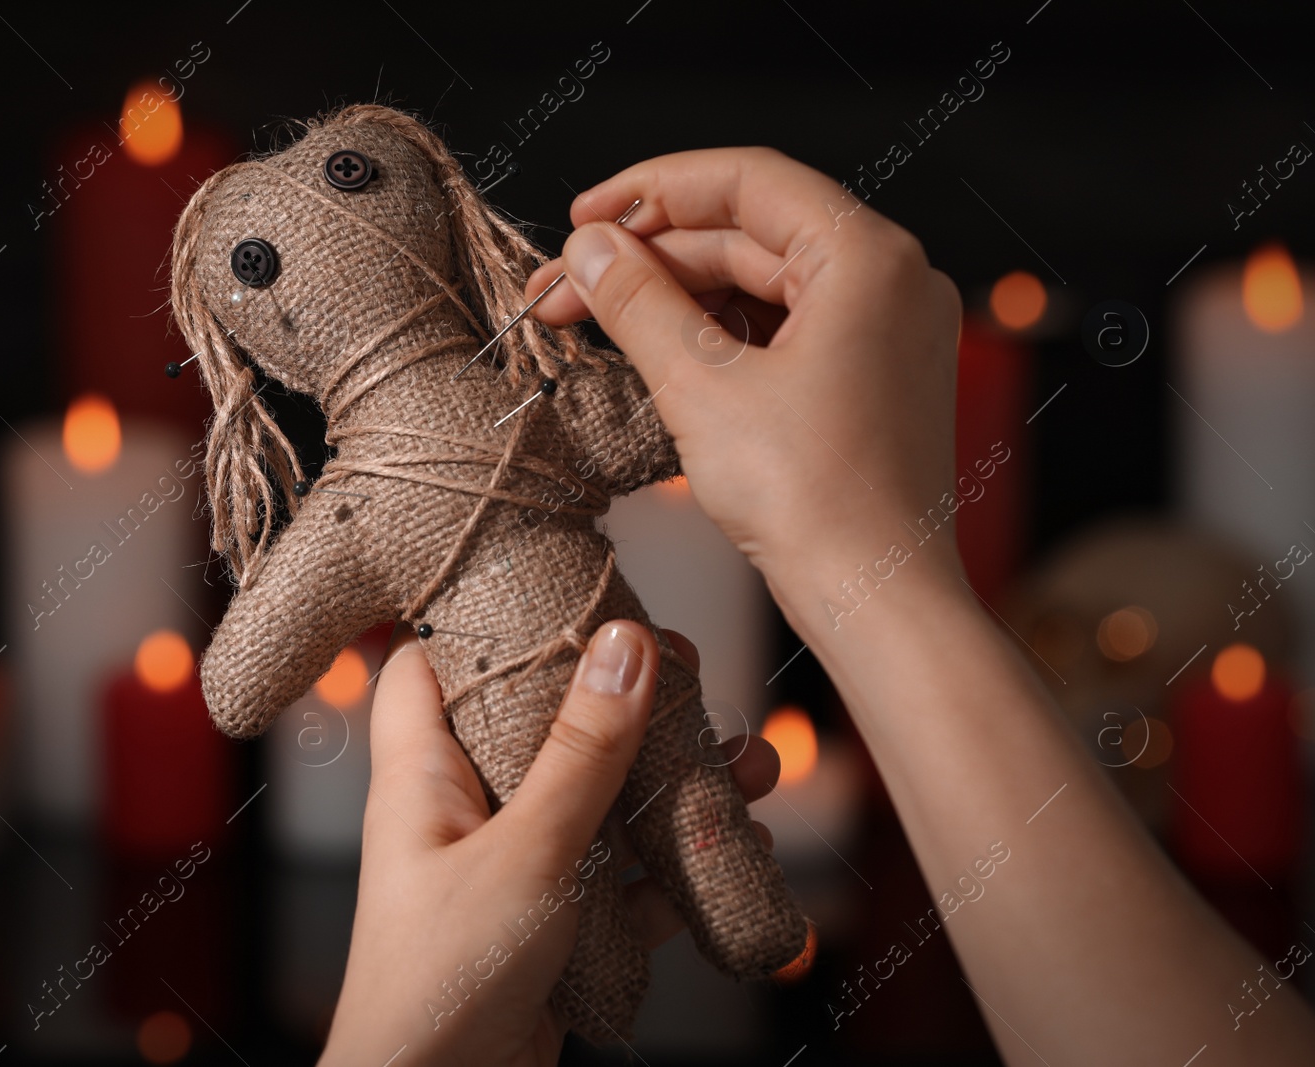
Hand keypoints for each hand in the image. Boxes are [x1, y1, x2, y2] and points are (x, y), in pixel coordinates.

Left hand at [319, 623, 784, 1065]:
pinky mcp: (549, 925)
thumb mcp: (525, 854)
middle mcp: (461, 811)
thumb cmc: (444, 980)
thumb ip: (579, 754)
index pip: (433, 662)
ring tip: (749, 761)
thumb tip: (622, 646)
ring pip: (593, 802)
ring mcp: (508, 868)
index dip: (488, 617)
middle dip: (619, 700)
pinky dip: (670, 862)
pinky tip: (734, 841)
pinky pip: (617, 877)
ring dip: (667, 783)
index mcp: (423, 774)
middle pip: (540, 725)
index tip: (564, 586)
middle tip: (693, 672)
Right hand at [530, 148, 966, 639]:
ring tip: (595, 322)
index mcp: (868, 258)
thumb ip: (637, 303)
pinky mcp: (870, 378)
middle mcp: (890, 281)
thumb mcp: (702, 389)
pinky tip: (655, 353)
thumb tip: (590, 249)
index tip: (583, 218)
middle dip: (650, 258)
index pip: (747, 179)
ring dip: (676, 299)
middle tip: (565, 288)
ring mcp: (886, 332)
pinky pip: (783, 330)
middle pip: (749, 234)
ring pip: (761, 284)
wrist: (877, 600)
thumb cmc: (815, 502)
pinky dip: (717, 336)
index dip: (651, 190)